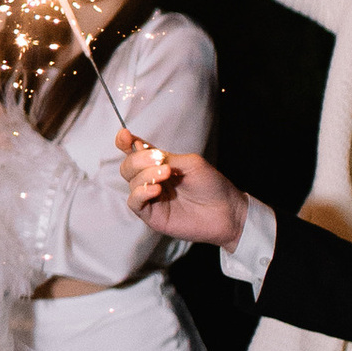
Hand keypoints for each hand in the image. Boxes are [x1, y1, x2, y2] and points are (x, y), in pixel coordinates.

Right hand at [116, 130, 249, 245]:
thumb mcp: (191, 163)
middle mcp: (151, 180)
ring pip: (131, 182)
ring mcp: (150, 198)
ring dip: (145, 175)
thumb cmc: (211, 185)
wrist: (226, 211)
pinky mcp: (151, 215)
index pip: (134, 151)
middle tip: (159, 160)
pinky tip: (156, 189)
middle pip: (127, 166)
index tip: (124, 135)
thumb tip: (144, 153)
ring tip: (166, 174)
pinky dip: (141, 193)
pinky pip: (134, 203)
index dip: (125, 142)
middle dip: (138, 159)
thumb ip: (166, 157)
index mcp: (159, 164)